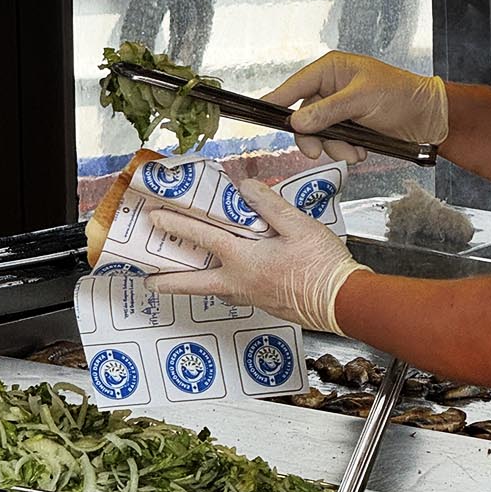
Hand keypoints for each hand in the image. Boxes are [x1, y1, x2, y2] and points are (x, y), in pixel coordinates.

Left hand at [145, 177, 367, 334]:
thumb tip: (246, 187)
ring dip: (193, 284)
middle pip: (194, 283)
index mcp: (245, 260)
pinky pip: (233, 294)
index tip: (155, 218)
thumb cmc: (323, 266)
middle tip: (148, 280)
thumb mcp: (298, 225)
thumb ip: (269, 205)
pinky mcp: (265, 304)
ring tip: (180, 278)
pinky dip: (220, 285)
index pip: (202, 238)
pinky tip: (228, 277)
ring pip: (213, 291)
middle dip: (168, 281)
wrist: (343, 302)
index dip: (177, 224)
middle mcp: (241, 282)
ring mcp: (252, 297)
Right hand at [263, 52, 447, 162]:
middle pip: (304, 116)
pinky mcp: (350, 125)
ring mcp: (340, 108)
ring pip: (319, 133)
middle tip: (315, 152)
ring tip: (353, 151)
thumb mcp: (362, 100)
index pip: (295, 84)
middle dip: (313, 136)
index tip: (259, 111)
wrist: (429, 117)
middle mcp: (332, 87)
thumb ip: (328, 111)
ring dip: (334, 146)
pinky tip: (361, 150)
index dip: (277, 99)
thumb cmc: (401, 95)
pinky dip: (345, 150)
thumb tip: (297, 121)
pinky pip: (334, 141)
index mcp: (332, 69)